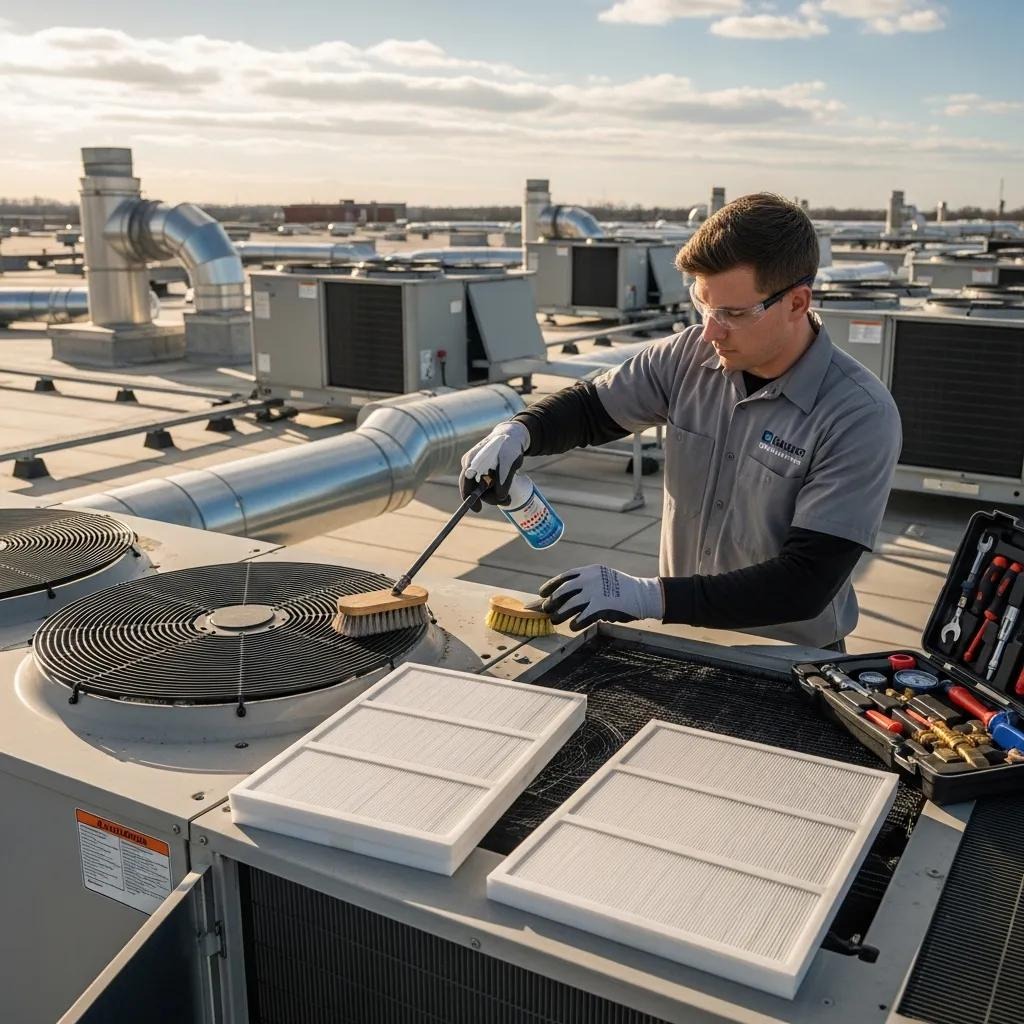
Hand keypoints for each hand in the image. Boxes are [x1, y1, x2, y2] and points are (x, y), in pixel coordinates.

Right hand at [459, 420, 529, 510]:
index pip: (466, 483)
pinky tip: (506, 489)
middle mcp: (471, 466)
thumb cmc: (509, 447)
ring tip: (509, 496)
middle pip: (475, 489)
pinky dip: (496, 490)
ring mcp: (476, 469)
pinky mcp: (484, 472)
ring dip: (495, 495)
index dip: (469, 498)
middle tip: (507, 501)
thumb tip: (500, 497)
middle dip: (490, 498)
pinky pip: (487, 486)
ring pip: (482, 489)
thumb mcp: (509, 463)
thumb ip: (504, 480)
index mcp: (472, 461)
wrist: (512, 437)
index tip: (478, 510)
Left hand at [538, 565, 663, 630]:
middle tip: (546, 609)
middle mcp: (591, 579)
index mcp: (590, 571)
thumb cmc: (622, 590)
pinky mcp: (602, 605)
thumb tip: (564, 596)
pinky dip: (576, 622)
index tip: (542, 593)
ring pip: (570, 604)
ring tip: (555, 620)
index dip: (551, 585)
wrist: (644, 595)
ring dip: (561, 613)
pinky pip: (583, 616)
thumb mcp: (602, 579)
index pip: (565, 577)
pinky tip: (572, 627)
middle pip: (564, 590)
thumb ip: (586, 584)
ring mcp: (596, 592)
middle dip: (553, 601)